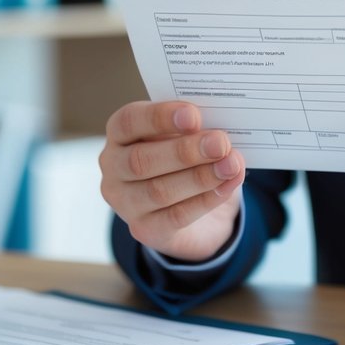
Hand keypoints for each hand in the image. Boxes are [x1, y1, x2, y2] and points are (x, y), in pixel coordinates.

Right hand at [100, 101, 245, 260]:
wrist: (192, 205)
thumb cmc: (185, 157)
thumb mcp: (186, 136)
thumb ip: (196, 130)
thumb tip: (219, 132)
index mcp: (120, 134)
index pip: (128, 121)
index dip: (159, 117)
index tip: (193, 115)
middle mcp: (114, 168)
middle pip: (141, 160)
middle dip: (185, 151)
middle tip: (221, 143)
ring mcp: (126, 202)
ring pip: (159, 191)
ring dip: (200, 177)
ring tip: (231, 164)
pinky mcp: (145, 229)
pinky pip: (176, 216)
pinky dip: (207, 199)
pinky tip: (229, 186)